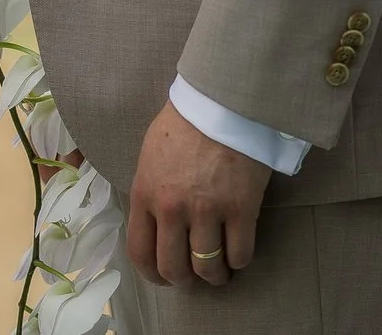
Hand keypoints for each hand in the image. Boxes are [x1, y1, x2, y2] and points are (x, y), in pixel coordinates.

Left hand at [127, 100, 270, 287]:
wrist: (221, 101)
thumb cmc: (183, 125)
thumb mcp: (149, 158)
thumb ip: (149, 194)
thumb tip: (154, 225)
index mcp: (144, 195)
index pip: (140, 254)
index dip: (153, 275)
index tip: (165, 278)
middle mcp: (171, 209)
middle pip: (174, 268)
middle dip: (184, 281)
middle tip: (194, 277)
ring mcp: (207, 210)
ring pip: (208, 266)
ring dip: (214, 276)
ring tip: (220, 271)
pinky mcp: (241, 208)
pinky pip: (240, 254)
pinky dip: (239, 261)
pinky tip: (238, 253)